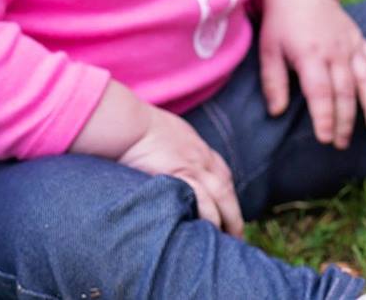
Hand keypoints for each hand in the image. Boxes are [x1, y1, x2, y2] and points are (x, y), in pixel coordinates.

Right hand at [116, 105, 244, 236]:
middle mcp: (202, 158)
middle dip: (234, 214)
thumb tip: (168, 167)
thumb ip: (175, 153)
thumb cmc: (140, 130)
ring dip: (226, 219)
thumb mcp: (168, 137)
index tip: (229, 214)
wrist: (130, 124)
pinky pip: (200, 198)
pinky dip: (208, 214)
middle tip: (236, 236)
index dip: (227, 198)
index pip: (222, 176)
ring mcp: (193, 166)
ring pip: (219, 196)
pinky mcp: (180, 175)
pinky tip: (206, 230)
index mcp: (199, 150)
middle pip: (226, 189)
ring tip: (226, 241)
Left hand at [259, 0, 365, 148]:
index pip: (320, 90)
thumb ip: (273, 82)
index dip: (324, 115)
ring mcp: (352, 45)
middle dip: (345, 119)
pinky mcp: (361, 41)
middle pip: (345, 90)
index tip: (326, 138)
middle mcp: (335, 51)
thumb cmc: (282, 24)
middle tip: (341, 144)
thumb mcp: (268, 50)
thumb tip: (277, 113)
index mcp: (310, 54)